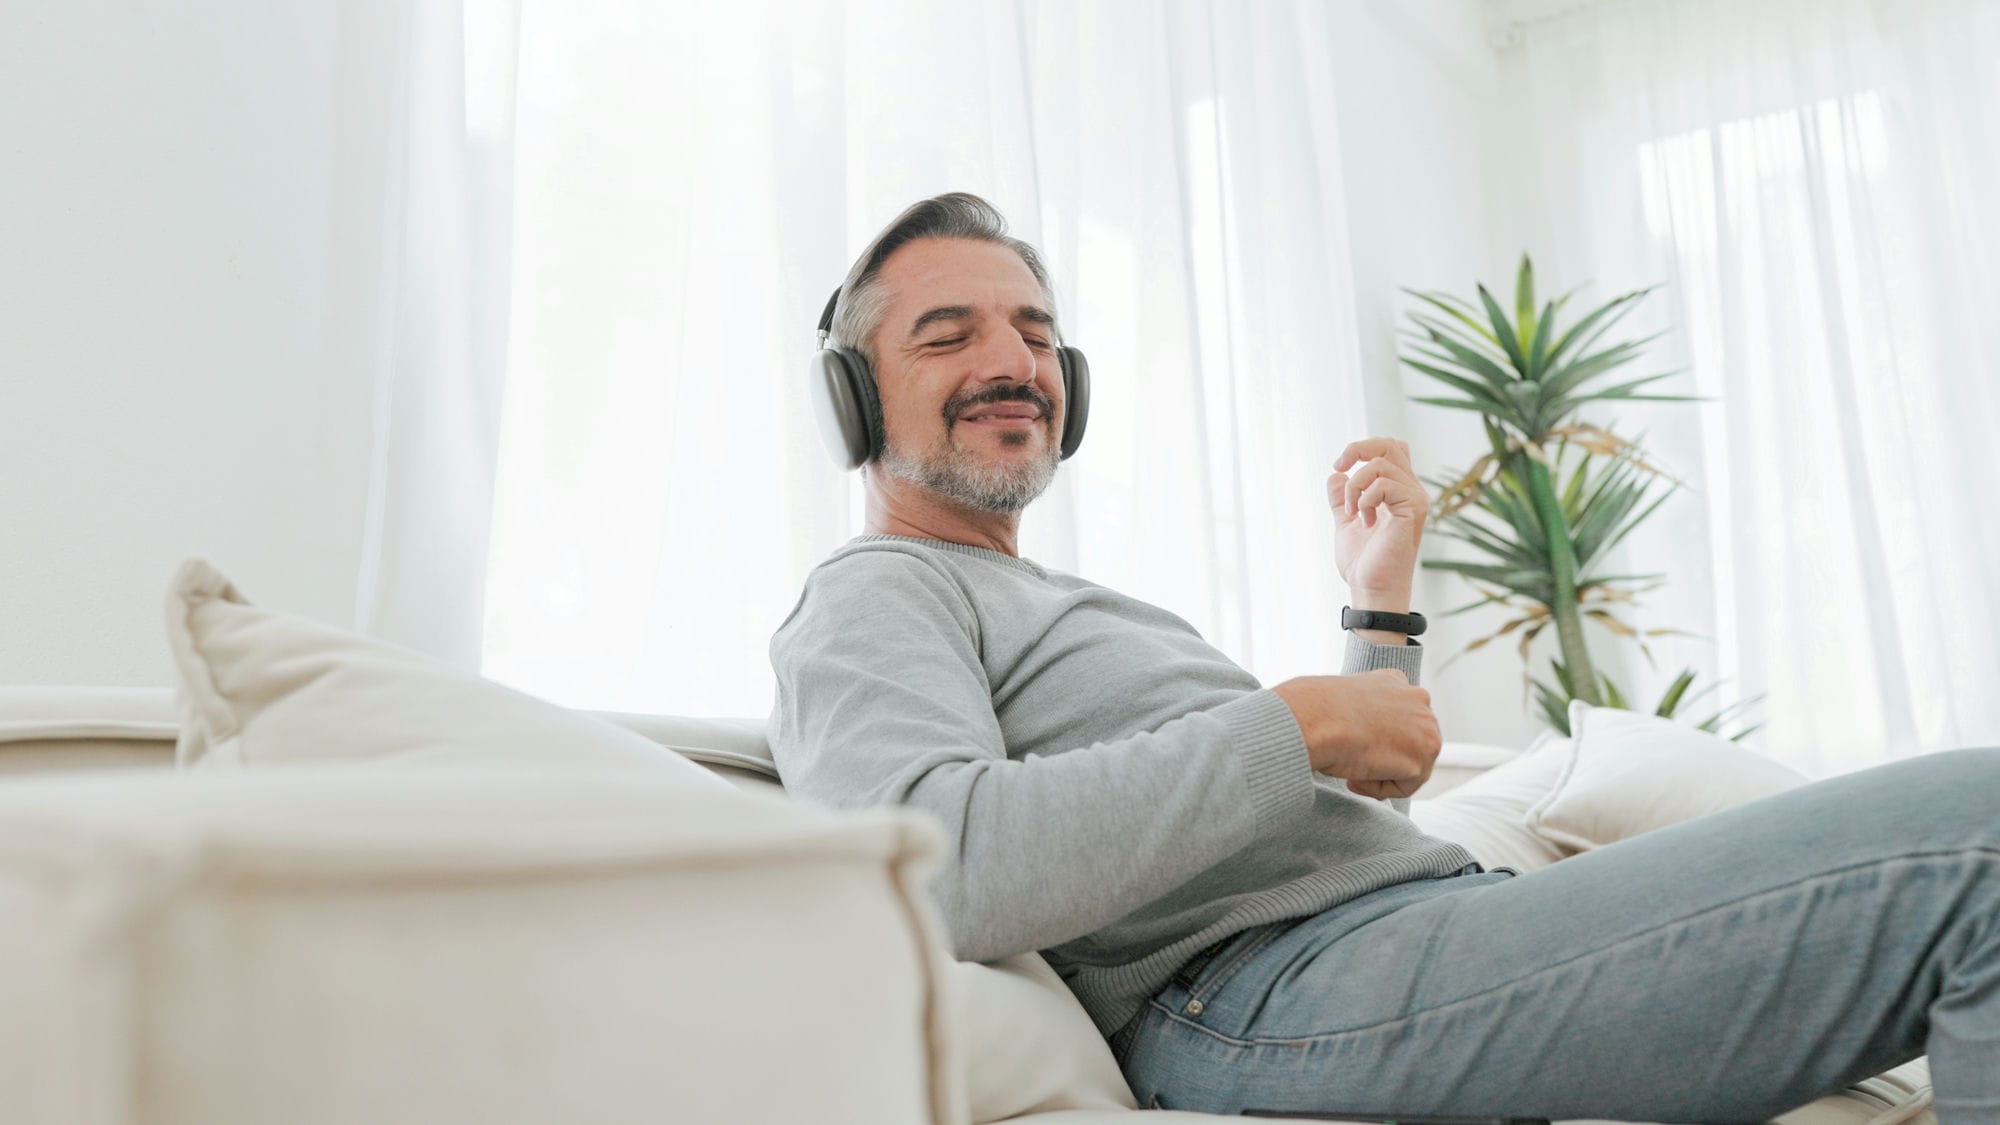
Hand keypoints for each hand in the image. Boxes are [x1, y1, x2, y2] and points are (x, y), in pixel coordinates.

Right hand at [1271, 669, 1440, 797]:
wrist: (1314, 719)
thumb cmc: (1316, 711)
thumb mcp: (1344, 700)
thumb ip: (1365, 713)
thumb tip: (1363, 735)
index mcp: (1396, 680)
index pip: (1401, 719)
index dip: (1378, 740)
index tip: (1355, 747)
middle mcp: (1417, 699)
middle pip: (1410, 744)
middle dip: (1385, 758)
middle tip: (1354, 763)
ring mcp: (1425, 727)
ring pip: (1410, 767)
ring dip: (1381, 775)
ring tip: (1353, 770)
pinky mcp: (1421, 757)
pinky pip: (1403, 787)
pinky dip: (1378, 789)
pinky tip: (1356, 776)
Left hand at [1328, 437, 1427, 604]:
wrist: (1370, 587)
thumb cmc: (1363, 561)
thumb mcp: (1345, 521)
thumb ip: (1342, 498)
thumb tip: (1336, 474)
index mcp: (1397, 491)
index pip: (1390, 450)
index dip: (1364, 447)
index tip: (1339, 467)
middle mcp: (1411, 491)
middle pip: (1390, 445)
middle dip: (1358, 449)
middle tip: (1339, 467)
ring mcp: (1415, 499)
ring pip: (1380, 464)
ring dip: (1355, 486)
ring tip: (1353, 514)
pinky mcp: (1413, 509)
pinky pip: (1384, 484)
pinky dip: (1365, 499)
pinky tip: (1365, 521)